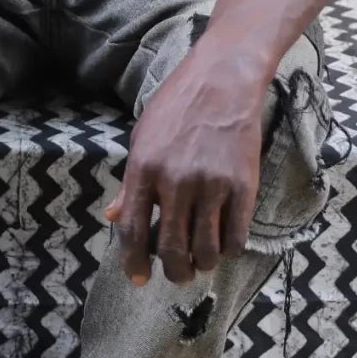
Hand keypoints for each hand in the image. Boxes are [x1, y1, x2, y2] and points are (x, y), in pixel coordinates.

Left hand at [106, 50, 267, 286]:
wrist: (223, 78)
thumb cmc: (178, 104)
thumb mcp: (142, 136)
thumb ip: (130, 181)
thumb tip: (113, 217)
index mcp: (144, 168)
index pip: (132, 230)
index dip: (134, 261)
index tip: (138, 278)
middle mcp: (175, 181)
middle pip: (171, 248)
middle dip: (173, 271)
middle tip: (177, 274)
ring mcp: (211, 185)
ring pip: (205, 250)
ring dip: (201, 264)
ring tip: (200, 261)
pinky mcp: (243, 186)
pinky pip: (235, 236)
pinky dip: (228, 249)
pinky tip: (224, 243)